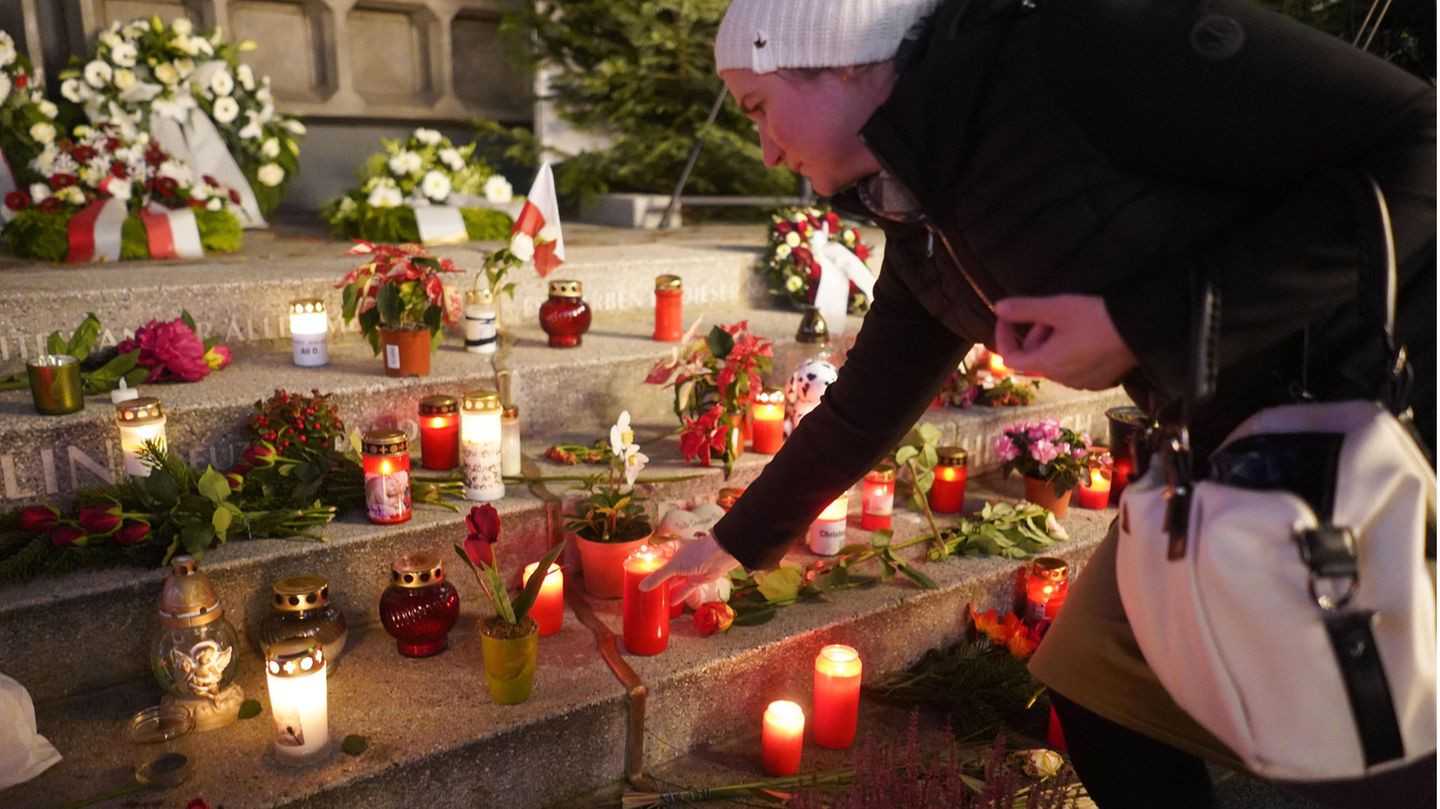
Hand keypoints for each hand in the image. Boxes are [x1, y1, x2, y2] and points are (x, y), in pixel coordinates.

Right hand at [639, 531, 740, 606]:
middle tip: (645, 588)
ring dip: (668, 588)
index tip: (637, 570)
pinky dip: (680, 594)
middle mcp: (680, 558)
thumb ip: (658, 577)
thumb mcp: (673, 565)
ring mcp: (689, 568)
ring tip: (656, 597)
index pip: (657, 554)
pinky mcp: (698, 578)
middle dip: (658, 578)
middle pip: (666, 569)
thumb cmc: (696, 553)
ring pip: (675, 580)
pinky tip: (671, 602)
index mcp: (672, 548)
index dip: (648, 561)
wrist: (720, 556)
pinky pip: (686, 588)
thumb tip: (642, 587)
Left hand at [994, 294, 1137, 389]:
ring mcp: (1082, 382)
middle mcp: (1061, 379)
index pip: (1010, 358)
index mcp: (1047, 364)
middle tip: (1050, 314)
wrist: (1142, 330)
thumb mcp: (1058, 308)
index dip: (1003, 336)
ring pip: (1054, 364)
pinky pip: (1075, 368)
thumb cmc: (1096, 317)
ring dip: (1052, 343)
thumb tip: (997, 307)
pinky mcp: (1100, 381)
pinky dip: (1070, 352)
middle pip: (1034, 360)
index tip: (1007, 317)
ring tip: (1069, 322)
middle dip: (1034, 336)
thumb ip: (1025, 308)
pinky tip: (1086, 335)